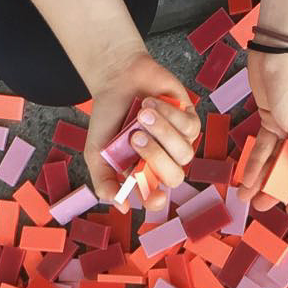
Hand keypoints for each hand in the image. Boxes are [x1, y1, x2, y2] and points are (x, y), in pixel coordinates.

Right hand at [83, 49, 199, 216]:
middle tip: (135, 136)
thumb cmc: (108, 117)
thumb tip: (121, 207)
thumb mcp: (97, 152)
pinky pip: (189, 127)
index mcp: (142, 173)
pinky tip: (151, 102)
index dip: (157, 200)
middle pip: (174, 177)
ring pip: (184, 152)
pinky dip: (169, 113)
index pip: (155, 197)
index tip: (155, 196)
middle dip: (156, 157)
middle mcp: (164, 161)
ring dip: (162, 131)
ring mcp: (179, 142)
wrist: (116, 80)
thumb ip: (104, 181)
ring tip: (142, 113)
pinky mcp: (190, 120)